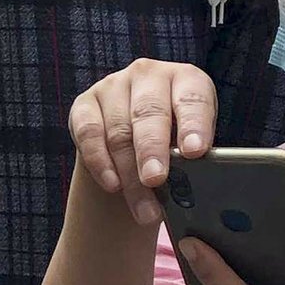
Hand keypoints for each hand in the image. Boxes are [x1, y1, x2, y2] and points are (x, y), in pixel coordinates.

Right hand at [67, 59, 215, 226]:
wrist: (136, 146)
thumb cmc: (174, 145)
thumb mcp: (191, 144)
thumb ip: (193, 155)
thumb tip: (199, 182)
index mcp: (185, 79)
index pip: (192, 98)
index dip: (193, 125)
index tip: (194, 152)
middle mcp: (148, 74)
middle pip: (149, 113)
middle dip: (152, 150)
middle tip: (156, 180)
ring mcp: (113, 86)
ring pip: (119, 132)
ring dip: (130, 175)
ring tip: (144, 209)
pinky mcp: (84, 104)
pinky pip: (88, 134)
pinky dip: (100, 163)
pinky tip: (113, 185)